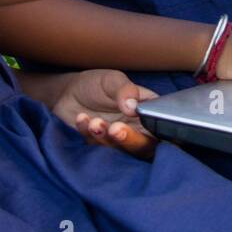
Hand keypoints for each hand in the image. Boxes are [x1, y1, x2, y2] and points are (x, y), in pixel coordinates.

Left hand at [43, 69, 159, 157]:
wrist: (68, 92)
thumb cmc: (96, 83)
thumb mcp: (112, 80)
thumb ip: (125, 90)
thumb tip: (133, 107)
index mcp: (148, 112)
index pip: (163, 128)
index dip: (160, 133)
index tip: (143, 127)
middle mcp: (138, 129)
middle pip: (146, 147)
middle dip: (130, 140)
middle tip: (115, 128)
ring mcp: (119, 140)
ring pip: (121, 152)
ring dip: (106, 138)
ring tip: (93, 121)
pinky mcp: (101, 147)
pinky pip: (98, 149)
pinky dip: (88, 135)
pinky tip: (81, 118)